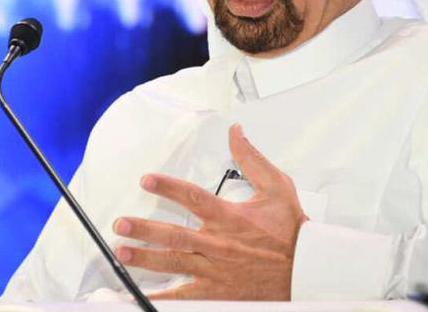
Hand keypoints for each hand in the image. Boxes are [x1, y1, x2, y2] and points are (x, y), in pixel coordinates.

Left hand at [113, 123, 307, 300]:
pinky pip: (185, 296)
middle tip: (121, 223)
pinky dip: (163, 296)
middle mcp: (218, 244)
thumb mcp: (277, 186)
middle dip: (144, 228)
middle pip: (174, 235)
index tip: (147, 180)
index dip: (168, 187)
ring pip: (174, 263)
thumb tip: (236, 132)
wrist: (306, 270)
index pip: (193, 197)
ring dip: (145, 258)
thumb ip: (252, 158)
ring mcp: (215, 269)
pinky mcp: (217, 290)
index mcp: (229, 217)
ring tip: (122, 252)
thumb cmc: (291, 231)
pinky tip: (142, 295)